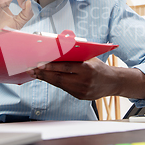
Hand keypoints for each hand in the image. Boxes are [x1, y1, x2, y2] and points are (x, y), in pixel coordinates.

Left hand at [27, 58, 144, 100]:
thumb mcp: (89, 57)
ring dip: (46, 79)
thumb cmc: (99, 67)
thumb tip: (57, 48)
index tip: (39, 65)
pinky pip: (64, 89)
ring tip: (35, 74)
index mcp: (87, 68)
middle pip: (59, 78)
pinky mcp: (80, 96)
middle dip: (44, 74)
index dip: (51, 67)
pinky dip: (55, 83)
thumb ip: (75, 55)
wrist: (113, 82)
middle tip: (31, 70)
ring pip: (60, 85)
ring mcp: (82, 90)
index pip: (66, 68)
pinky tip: (47, 78)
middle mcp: (85, 81)